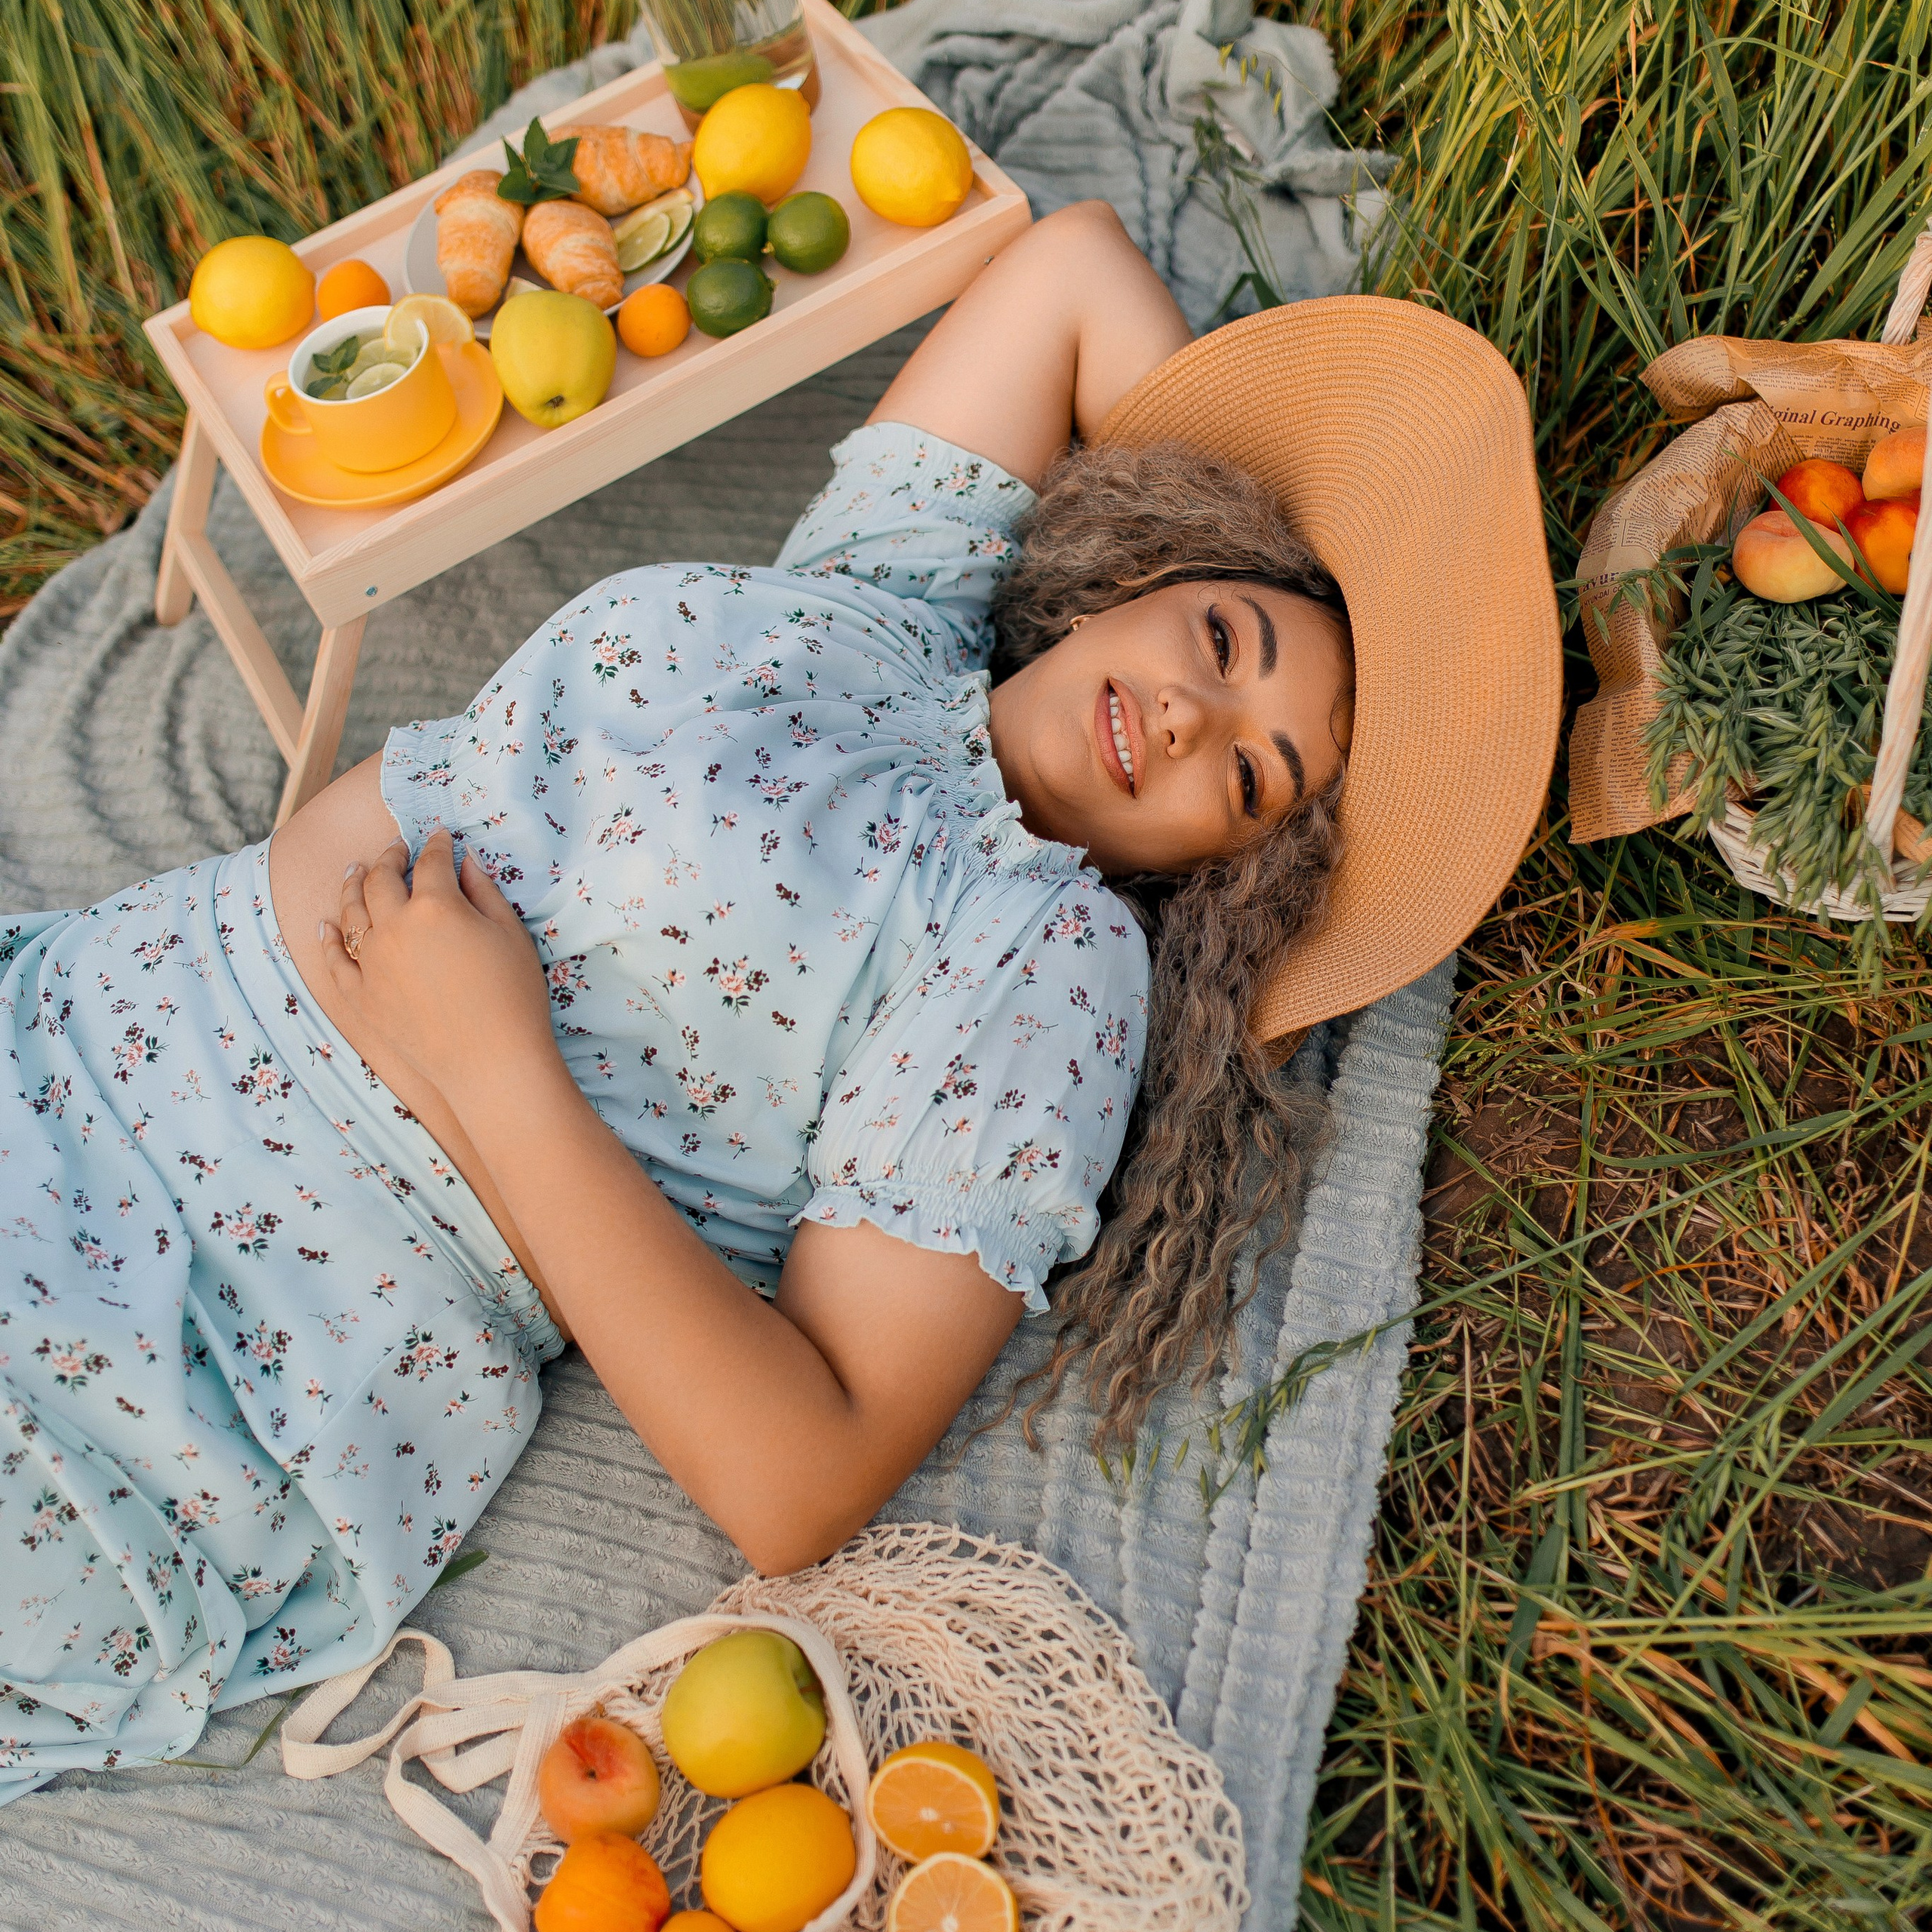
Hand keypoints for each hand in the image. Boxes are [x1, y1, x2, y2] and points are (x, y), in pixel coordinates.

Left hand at [319, 831, 556, 1108]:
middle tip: (395, 849)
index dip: (436, 845)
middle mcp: (394, 928)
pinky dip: (328, 939)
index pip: (431, 863)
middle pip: (381, 880)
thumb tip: (465, 861)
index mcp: (436, 906)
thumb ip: (485, 892)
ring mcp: (372, 963)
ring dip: (352, 886)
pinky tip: (326, 925)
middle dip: (389, 858)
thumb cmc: (514, 997)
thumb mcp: (511, 935)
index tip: (439, 836)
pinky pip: (336, 961)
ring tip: (354, 872)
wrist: (492, 1064)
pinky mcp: (362, 997)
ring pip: (350, 913)